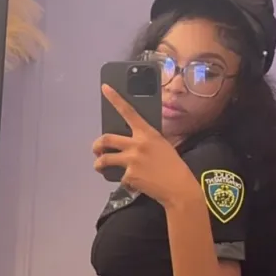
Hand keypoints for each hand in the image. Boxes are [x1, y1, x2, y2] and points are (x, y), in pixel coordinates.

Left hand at [93, 85, 199, 207]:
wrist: (178, 187)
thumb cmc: (173, 165)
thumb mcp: (162, 145)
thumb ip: (146, 140)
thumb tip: (131, 141)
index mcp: (147, 132)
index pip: (129, 111)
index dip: (115, 98)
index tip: (104, 88)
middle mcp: (136, 144)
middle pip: (106, 139)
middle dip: (97, 145)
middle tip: (96, 149)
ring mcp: (131, 160)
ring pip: (104, 159)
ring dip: (99, 164)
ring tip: (100, 167)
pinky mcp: (129, 176)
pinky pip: (119, 177)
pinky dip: (123, 181)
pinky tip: (132, 183)